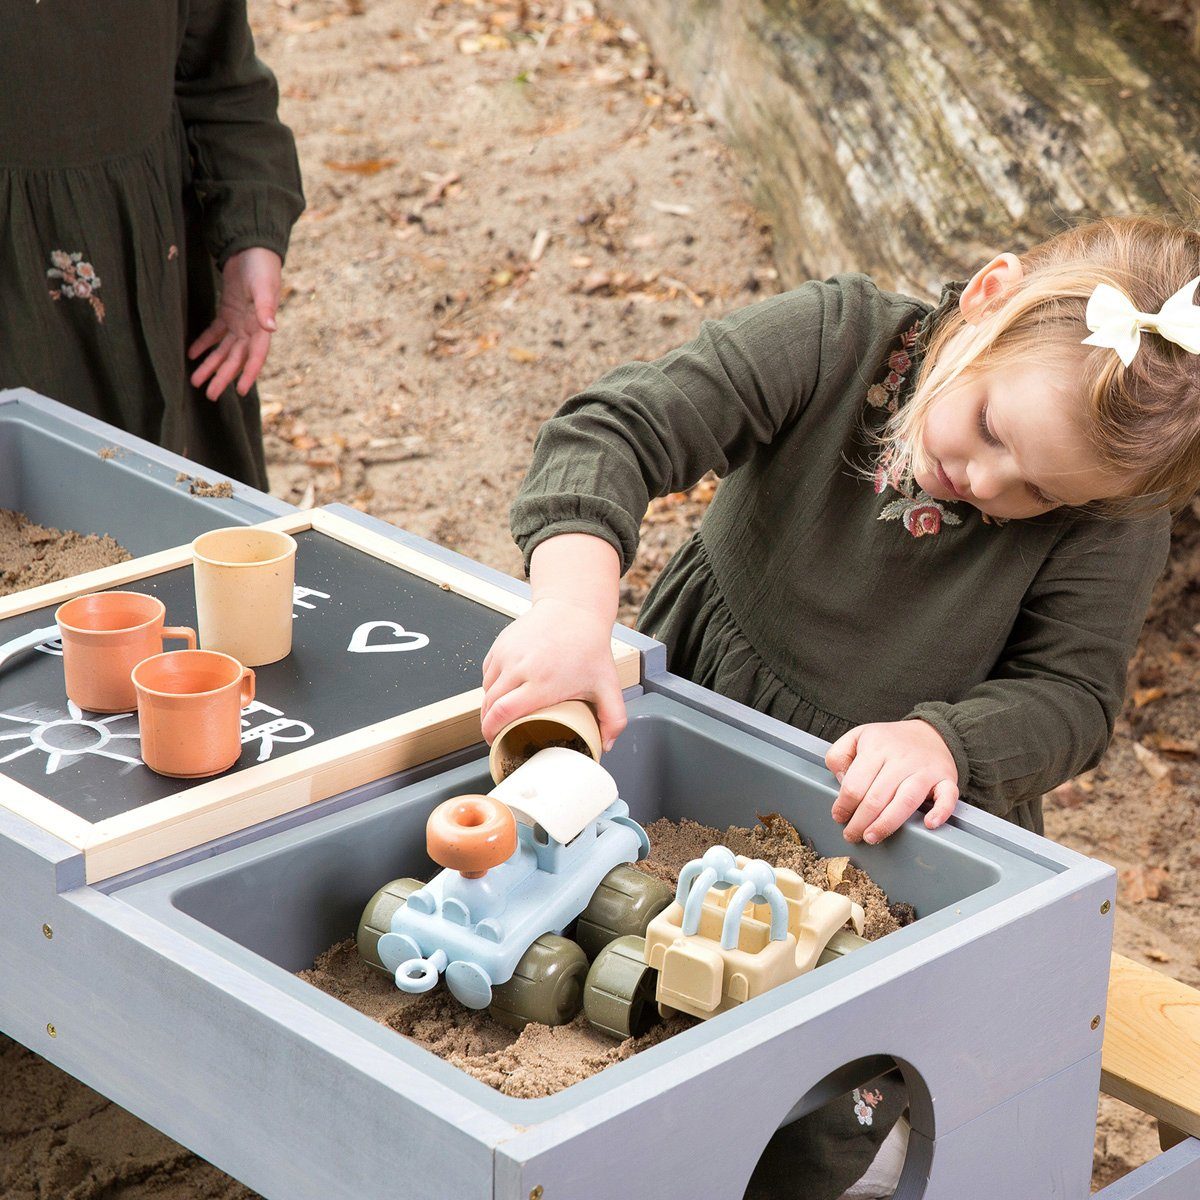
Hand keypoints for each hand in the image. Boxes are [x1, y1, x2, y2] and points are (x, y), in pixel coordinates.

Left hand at [188, 247, 282, 399]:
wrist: (252, 248)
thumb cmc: (261, 267)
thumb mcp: (264, 287)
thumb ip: (266, 308)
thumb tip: (271, 329)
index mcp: (262, 326)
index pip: (256, 355)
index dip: (249, 374)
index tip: (239, 391)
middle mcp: (251, 329)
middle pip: (236, 358)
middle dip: (223, 376)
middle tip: (210, 395)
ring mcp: (239, 322)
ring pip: (224, 350)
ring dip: (211, 365)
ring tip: (196, 381)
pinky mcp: (227, 312)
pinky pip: (215, 333)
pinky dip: (204, 344)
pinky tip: (192, 355)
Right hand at [481, 597, 625, 748]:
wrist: (573, 608)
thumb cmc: (589, 646)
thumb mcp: (608, 685)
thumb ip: (613, 718)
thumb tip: (605, 745)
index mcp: (542, 682)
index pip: (502, 713)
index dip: (493, 731)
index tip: (496, 741)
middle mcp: (520, 667)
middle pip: (489, 705)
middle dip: (488, 725)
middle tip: (498, 735)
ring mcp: (507, 654)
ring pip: (486, 690)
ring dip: (489, 706)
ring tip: (502, 716)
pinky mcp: (500, 645)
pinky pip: (487, 673)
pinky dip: (491, 687)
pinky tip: (504, 693)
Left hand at [825, 719, 958, 843]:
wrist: (930, 732)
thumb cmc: (890, 741)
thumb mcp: (857, 736)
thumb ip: (838, 756)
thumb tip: (841, 782)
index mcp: (876, 748)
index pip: (855, 784)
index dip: (843, 805)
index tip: (839, 816)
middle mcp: (901, 759)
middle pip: (877, 797)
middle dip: (860, 821)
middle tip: (852, 834)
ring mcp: (925, 770)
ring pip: (906, 801)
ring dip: (887, 823)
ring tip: (872, 836)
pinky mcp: (946, 779)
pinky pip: (947, 797)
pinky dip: (940, 812)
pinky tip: (928, 824)